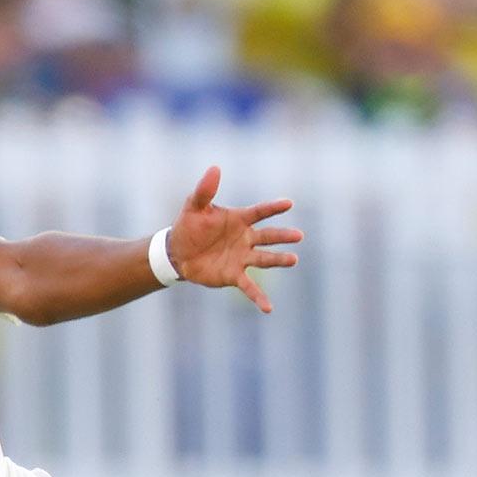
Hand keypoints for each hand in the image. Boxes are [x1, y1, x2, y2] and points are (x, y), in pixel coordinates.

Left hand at [167, 166, 301, 313]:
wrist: (178, 252)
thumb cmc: (189, 226)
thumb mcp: (194, 206)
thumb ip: (205, 190)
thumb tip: (215, 168)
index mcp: (239, 219)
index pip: (259, 211)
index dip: (273, 208)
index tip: (289, 203)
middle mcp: (245, 238)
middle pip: (268, 236)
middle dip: (282, 236)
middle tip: (298, 236)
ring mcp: (241, 257)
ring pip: (264, 259)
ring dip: (278, 260)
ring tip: (293, 260)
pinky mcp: (233, 275)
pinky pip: (249, 287)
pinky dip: (259, 297)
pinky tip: (268, 308)